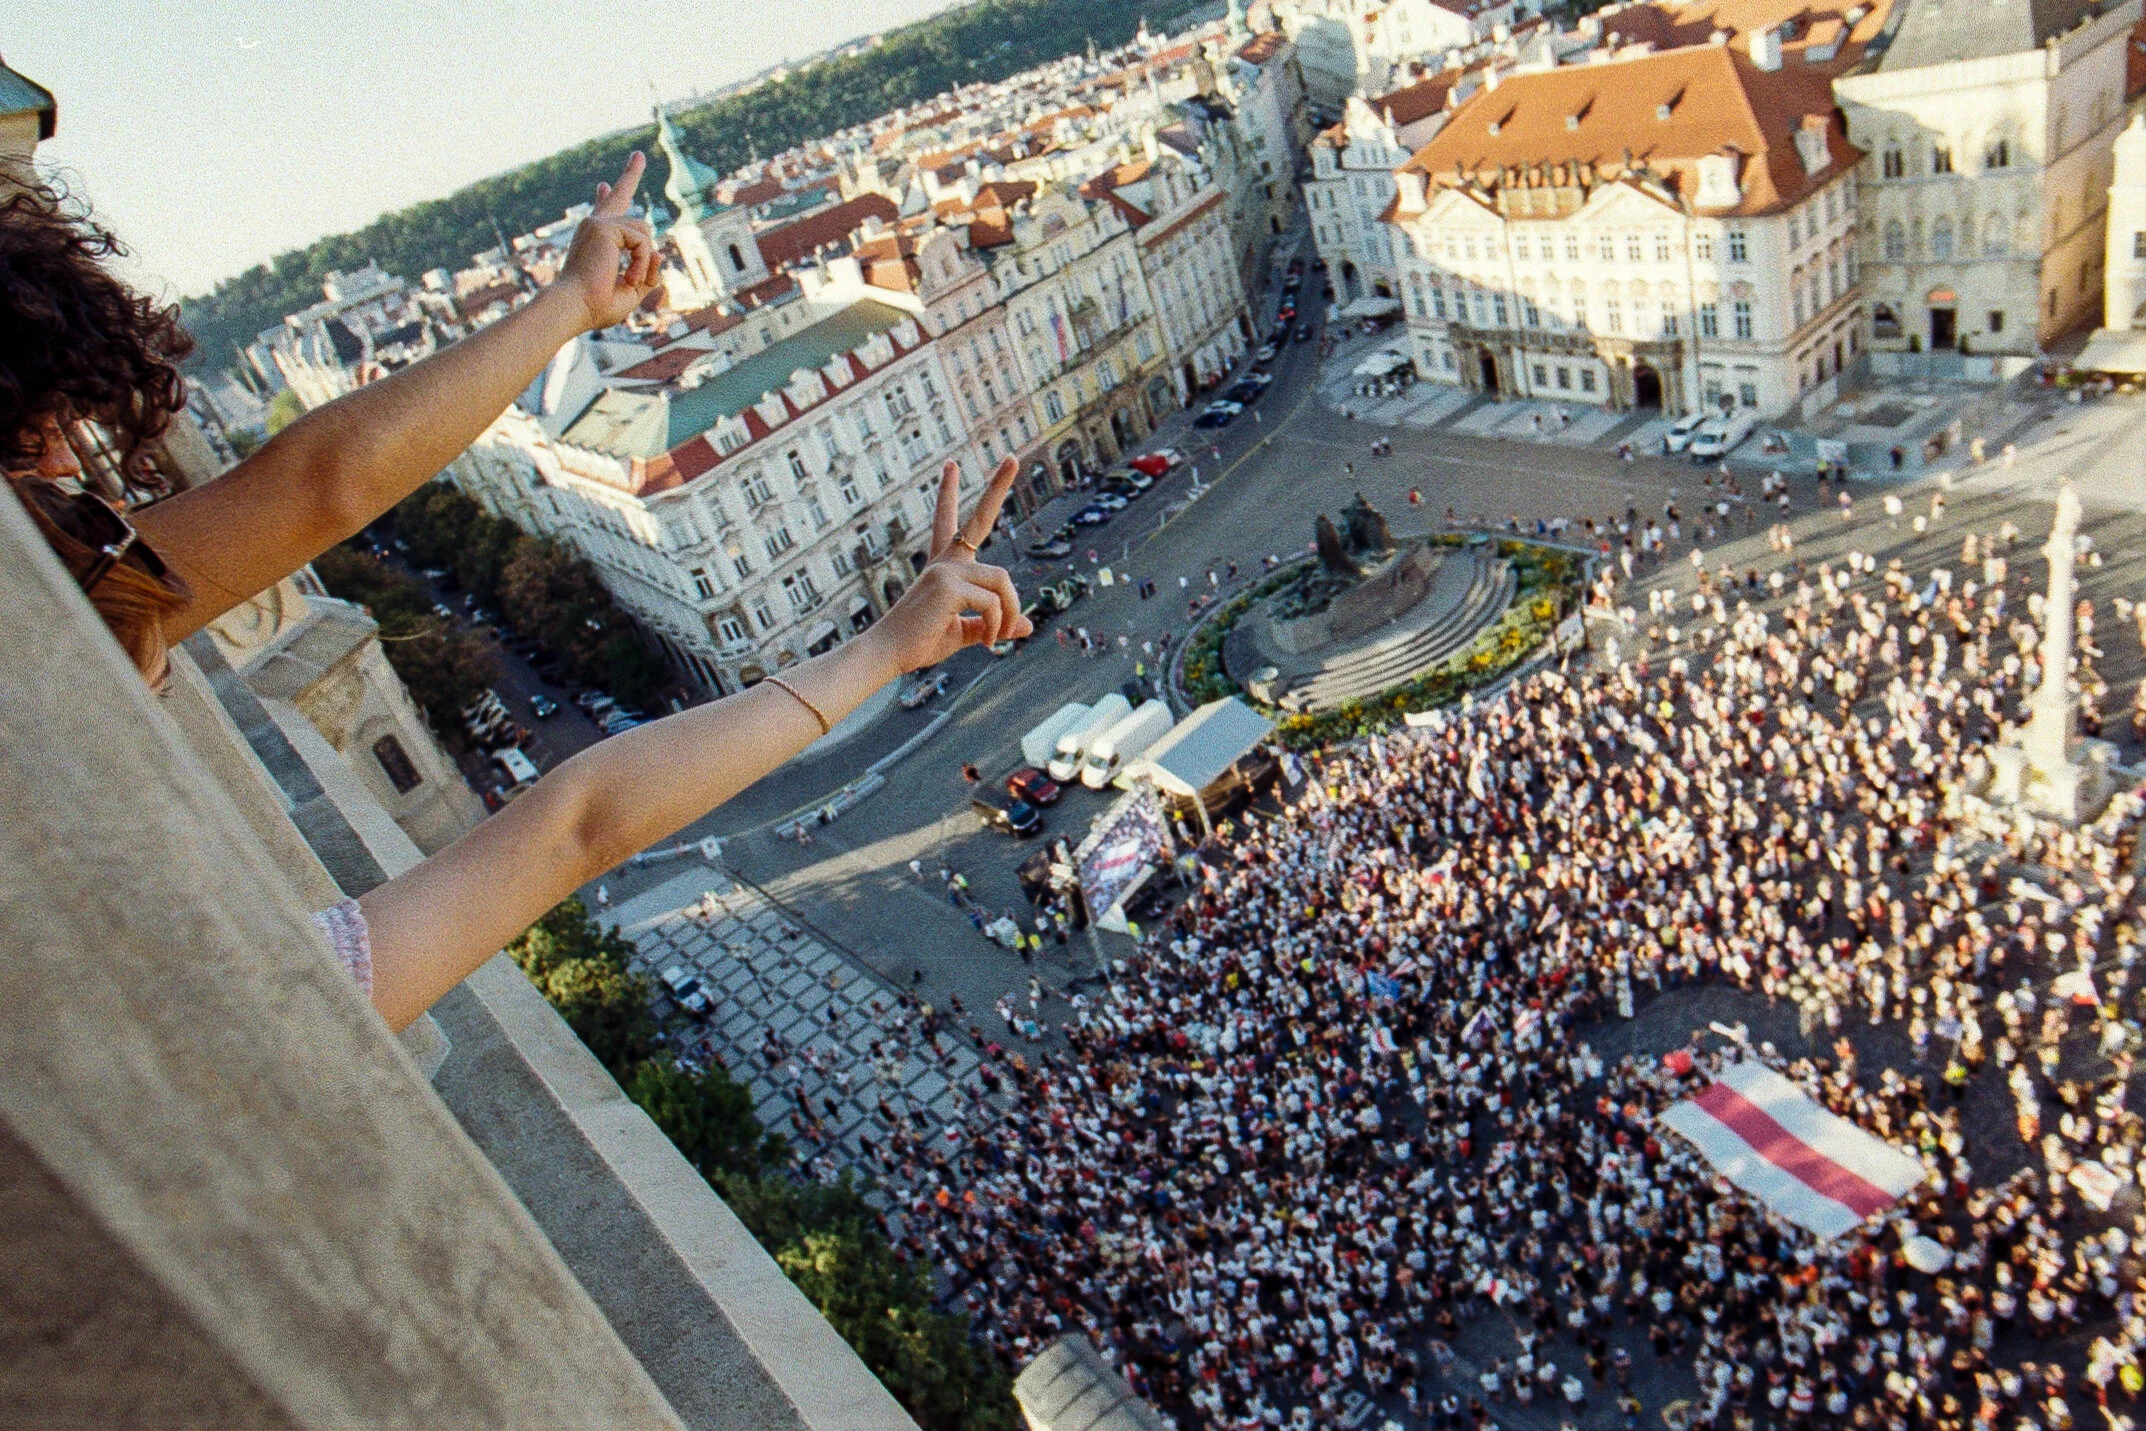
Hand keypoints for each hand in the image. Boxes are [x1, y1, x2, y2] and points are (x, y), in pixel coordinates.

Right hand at [556, 152, 663, 331]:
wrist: (574, 308)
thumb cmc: (596, 306)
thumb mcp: (630, 291)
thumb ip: (647, 273)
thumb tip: (661, 252)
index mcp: (596, 241)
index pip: (604, 215)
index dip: (608, 199)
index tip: (604, 186)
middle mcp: (594, 227)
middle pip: (619, 196)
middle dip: (631, 174)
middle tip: (639, 155)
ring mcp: (598, 223)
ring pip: (645, 232)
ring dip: (644, 262)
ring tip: (629, 280)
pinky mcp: (604, 227)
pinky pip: (642, 241)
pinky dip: (642, 262)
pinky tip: (628, 276)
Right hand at [866, 457, 1032, 674]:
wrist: (887, 654)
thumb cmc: (918, 645)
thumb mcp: (964, 634)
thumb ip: (993, 625)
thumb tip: (1028, 626)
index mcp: (943, 568)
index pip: (948, 523)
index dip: (948, 494)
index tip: (950, 465)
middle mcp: (944, 562)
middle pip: (979, 518)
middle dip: (997, 486)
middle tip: (1012, 458)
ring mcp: (945, 570)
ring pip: (1002, 581)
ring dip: (1009, 613)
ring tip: (997, 638)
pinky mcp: (947, 585)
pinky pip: (993, 602)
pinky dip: (997, 625)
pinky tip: (986, 641)